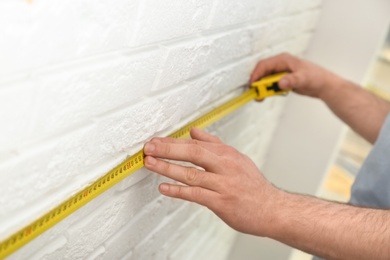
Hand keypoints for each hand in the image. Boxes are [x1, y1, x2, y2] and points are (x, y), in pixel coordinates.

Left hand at [143, 128, 280, 235]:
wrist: (272, 209)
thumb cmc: (252, 185)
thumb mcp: (236, 158)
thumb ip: (213, 144)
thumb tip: (194, 131)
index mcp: (227, 153)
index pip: (195, 143)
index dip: (173, 141)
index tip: (156, 141)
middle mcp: (225, 166)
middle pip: (192, 153)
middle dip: (168, 149)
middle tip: (148, 148)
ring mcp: (223, 184)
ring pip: (191, 173)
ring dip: (168, 168)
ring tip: (150, 164)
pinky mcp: (222, 202)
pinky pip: (196, 194)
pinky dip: (178, 191)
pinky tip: (164, 188)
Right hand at [251, 53, 342, 98]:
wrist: (324, 85)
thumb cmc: (316, 77)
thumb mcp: (303, 78)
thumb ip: (292, 80)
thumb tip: (280, 83)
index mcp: (283, 60)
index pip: (264, 65)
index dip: (256, 74)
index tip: (253, 85)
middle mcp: (280, 65)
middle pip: (263, 72)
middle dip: (258, 83)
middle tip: (256, 94)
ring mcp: (281, 72)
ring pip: (266, 79)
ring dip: (262, 88)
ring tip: (260, 98)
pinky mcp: (283, 80)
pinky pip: (271, 84)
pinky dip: (268, 90)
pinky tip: (268, 96)